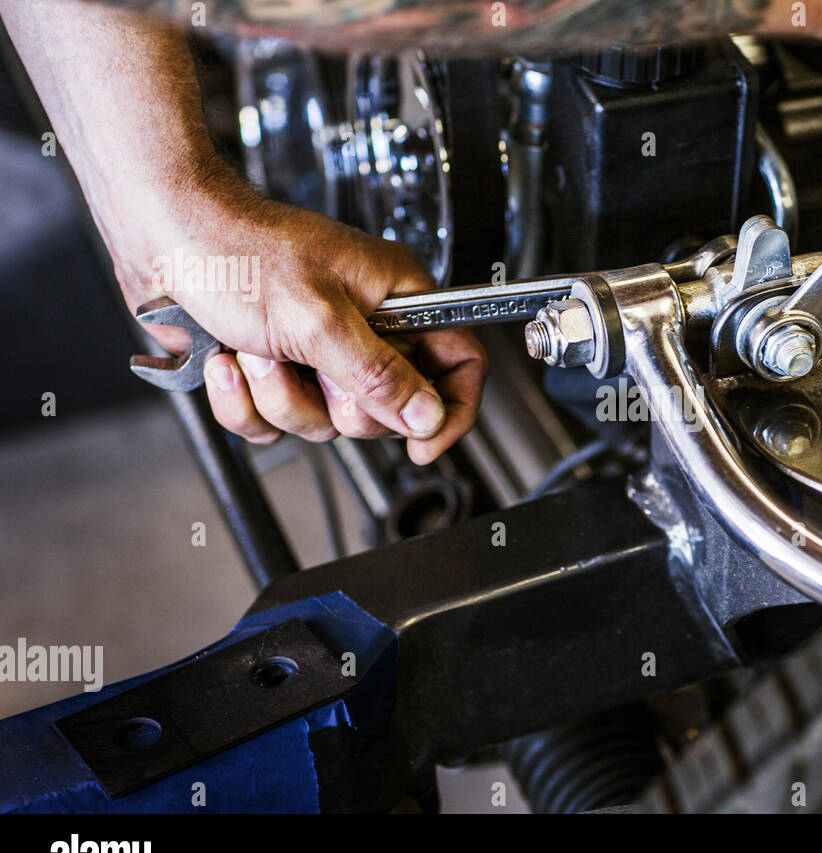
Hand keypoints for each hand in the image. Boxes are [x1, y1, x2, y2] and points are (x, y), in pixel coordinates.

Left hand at [118, 166, 484, 464]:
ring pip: (325, 422)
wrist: (160, 236)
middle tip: (311, 368)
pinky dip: (244, 404)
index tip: (422, 444)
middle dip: (336, 403)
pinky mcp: (278, 369)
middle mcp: (366, 326)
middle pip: (387, 409)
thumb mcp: (319, 320)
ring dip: (279, 398)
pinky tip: (227, 362)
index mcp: (397, 298)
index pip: (459, 362)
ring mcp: (321, 351)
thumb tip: (427, 417)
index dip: (450, 409)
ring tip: (254, 352)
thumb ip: (379, 376)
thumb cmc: (236, 249)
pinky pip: (276, 422)